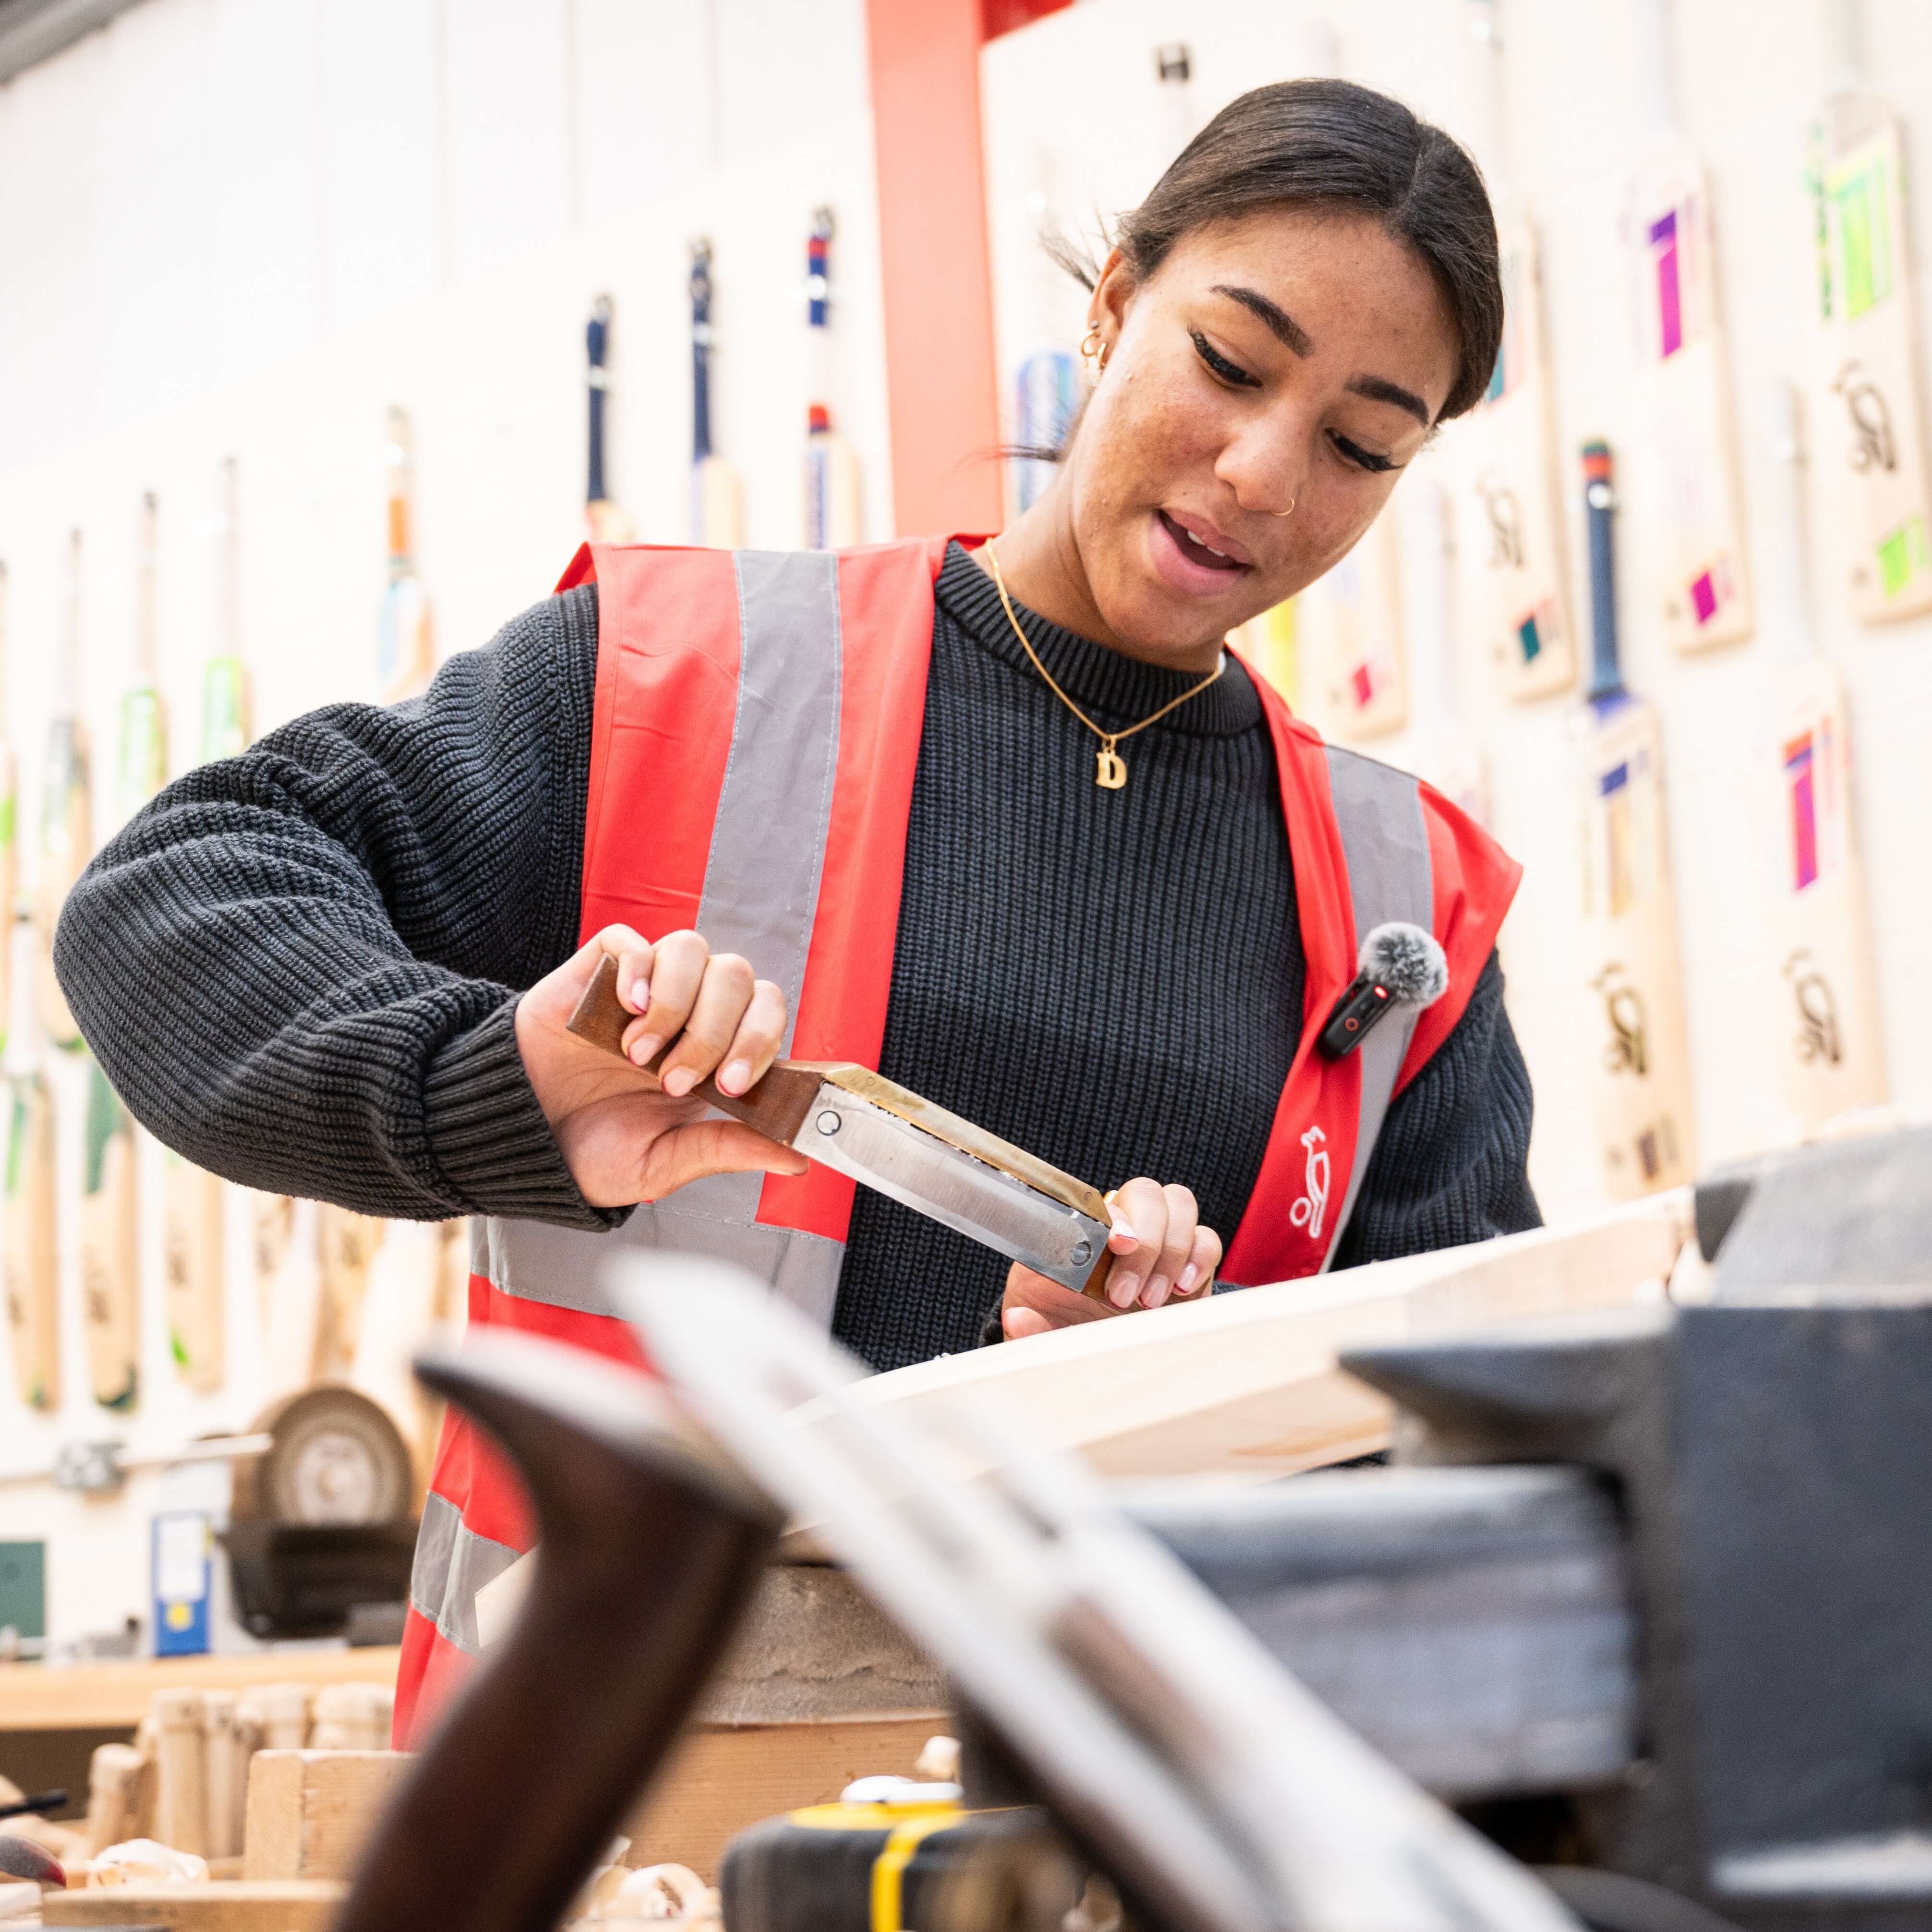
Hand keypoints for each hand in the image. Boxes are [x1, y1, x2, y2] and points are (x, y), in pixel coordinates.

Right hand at [514, 924, 805, 1208]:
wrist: (518, 1141)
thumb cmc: (591, 1151)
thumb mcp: (662, 1163)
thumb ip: (725, 1150)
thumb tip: (797, 1157)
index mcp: (715, 1054)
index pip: (767, 1014)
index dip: (761, 1041)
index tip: (732, 1087)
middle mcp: (689, 1010)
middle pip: (738, 977)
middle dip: (715, 1033)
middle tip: (674, 1083)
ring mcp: (645, 988)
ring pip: (692, 949)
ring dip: (676, 1004)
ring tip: (639, 1055)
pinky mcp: (598, 972)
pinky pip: (631, 941)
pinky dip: (637, 970)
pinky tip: (625, 1011)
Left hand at [1000, 1178, 1220, 1340]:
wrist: (1093, 1346)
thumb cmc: (1063, 1327)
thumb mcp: (1040, 1330)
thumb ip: (1028, 1328)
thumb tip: (1018, 1319)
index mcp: (1080, 1231)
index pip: (1100, 1203)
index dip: (1115, 1217)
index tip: (1118, 1244)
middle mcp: (1122, 1226)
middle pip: (1146, 1193)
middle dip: (1147, 1239)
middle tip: (1127, 1295)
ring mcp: (1158, 1240)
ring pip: (1180, 1205)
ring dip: (1172, 1250)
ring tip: (1153, 1299)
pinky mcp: (1190, 1262)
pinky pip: (1206, 1239)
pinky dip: (1200, 1258)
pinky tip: (1184, 1289)